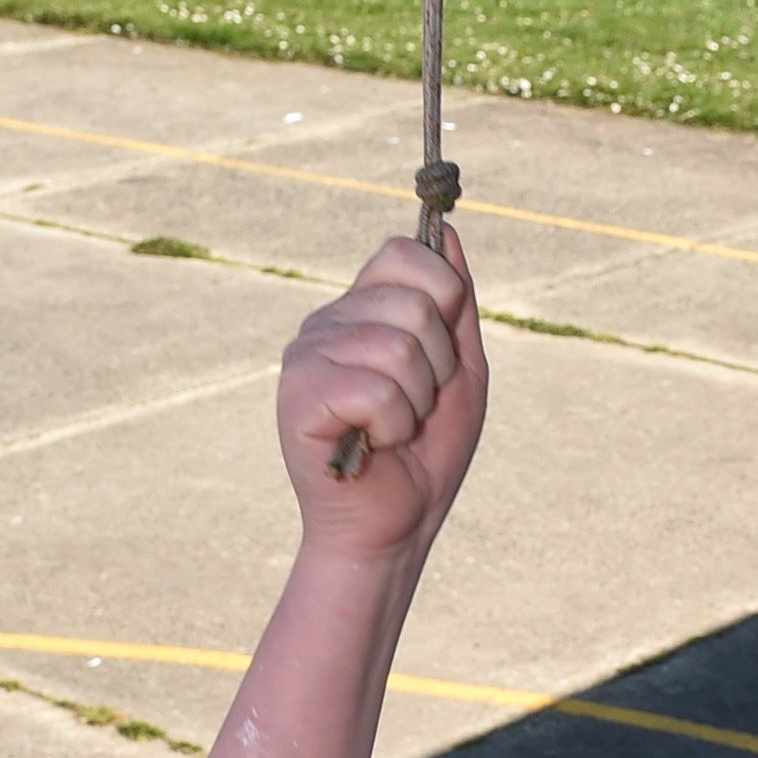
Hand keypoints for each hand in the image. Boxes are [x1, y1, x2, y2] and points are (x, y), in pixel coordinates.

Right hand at [275, 232, 484, 554]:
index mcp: (362, 309)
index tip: (443, 346)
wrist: (395, 526)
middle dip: (439, 364)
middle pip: (413, 302)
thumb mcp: (459, 368)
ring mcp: (307, 357)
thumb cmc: (425, 451)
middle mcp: (327, 323)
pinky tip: (373, 443)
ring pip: (399, 347)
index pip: (402, 253)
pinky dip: (394, 426)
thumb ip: (454, 304)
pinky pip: (376, 390)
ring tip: (394, 426)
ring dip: (417, 401)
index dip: (441, 293)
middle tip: (415, 403)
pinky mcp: (298, 397)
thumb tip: (445, 232)